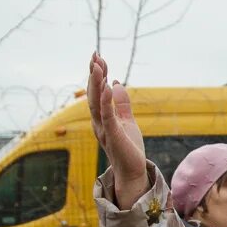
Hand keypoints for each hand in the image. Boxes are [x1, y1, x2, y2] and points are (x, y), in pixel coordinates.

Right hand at [87, 52, 148, 208]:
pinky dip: (106, 101)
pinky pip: (108, 116)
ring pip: (96, 103)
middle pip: (93, 94)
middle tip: (94, 55)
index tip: (99, 57)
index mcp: (102, 118)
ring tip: (97, 65)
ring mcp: (104, 129)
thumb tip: (116, 82)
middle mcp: (98, 122)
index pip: (98, 92)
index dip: (98, 75)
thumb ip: (122, 103)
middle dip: (93, 74)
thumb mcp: (127, 120)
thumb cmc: (129, 148)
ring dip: (96, 83)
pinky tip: (108, 86)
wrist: (132, 172)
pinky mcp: (113, 135)